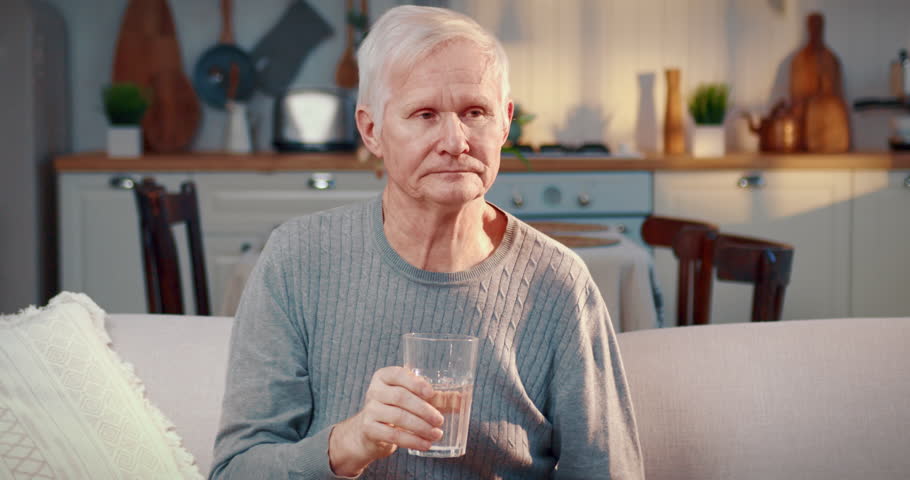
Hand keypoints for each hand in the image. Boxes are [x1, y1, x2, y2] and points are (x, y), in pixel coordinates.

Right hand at [328, 366, 444, 476]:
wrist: (370, 430)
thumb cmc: (397, 409)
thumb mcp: (412, 399)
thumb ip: (436, 398)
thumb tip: (462, 399)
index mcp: (385, 376)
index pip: (398, 374)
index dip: (415, 383)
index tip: (431, 393)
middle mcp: (374, 390)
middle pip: (401, 397)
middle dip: (424, 409)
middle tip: (440, 420)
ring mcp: (370, 410)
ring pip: (398, 417)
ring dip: (421, 427)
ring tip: (437, 434)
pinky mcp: (369, 429)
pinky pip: (393, 435)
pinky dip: (412, 440)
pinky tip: (425, 444)